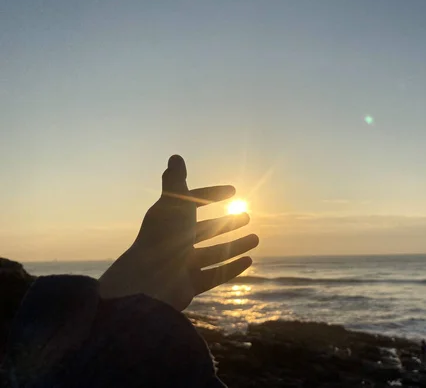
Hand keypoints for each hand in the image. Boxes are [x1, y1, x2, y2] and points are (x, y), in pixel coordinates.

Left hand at [98, 155, 257, 310]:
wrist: (151, 282)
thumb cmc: (164, 237)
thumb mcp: (174, 203)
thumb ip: (176, 180)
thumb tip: (175, 156)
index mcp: (170, 221)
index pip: (193, 202)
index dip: (212, 194)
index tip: (233, 190)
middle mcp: (175, 242)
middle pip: (205, 230)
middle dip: (226, 223)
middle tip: (247, 216)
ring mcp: (182, 265)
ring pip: (214, 253)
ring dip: (236, 245)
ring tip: (257, 239)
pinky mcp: (189, 285)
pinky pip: (215, 275)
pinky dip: (232, 268)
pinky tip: (250, 260)